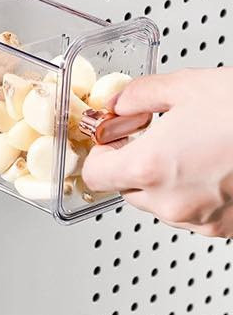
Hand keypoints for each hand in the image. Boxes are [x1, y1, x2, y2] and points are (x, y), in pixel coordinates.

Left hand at [82, 68, 232, 236]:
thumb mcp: (183, 86)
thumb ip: (138, 96)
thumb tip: (120, 103)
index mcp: (151, 166)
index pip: (95, 174)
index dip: (98, 153)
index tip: (109, 140)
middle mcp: (174, 201)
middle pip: (125, 190)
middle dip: (129, 164)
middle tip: (148, 136)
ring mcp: (202, 219)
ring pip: (158, 204)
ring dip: (161, 180)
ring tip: (186, 147)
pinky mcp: (226, 228)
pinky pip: (192, 213)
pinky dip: (191, 192)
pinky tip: (209, 164)